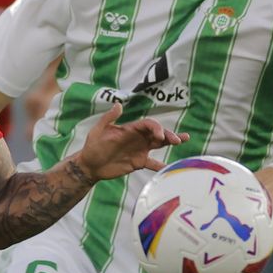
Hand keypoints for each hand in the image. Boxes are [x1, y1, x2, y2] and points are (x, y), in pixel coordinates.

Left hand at [72, 103, 187, 180]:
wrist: (90, 165)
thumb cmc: (93, 146)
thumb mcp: (99, 130)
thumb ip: (109, 118)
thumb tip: (118, 104)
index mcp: (131, 129)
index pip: (149, 125)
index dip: (156, 128)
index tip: (159, 136)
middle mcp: (138, 138)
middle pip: (158, 133)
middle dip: (169, 135)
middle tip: (179, 140)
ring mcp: (140, 150)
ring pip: (159, 144)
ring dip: (170, 142)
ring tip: (182, 140)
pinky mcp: (139, 162)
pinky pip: (153, 163)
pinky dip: (162, 166)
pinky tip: (171, 168)